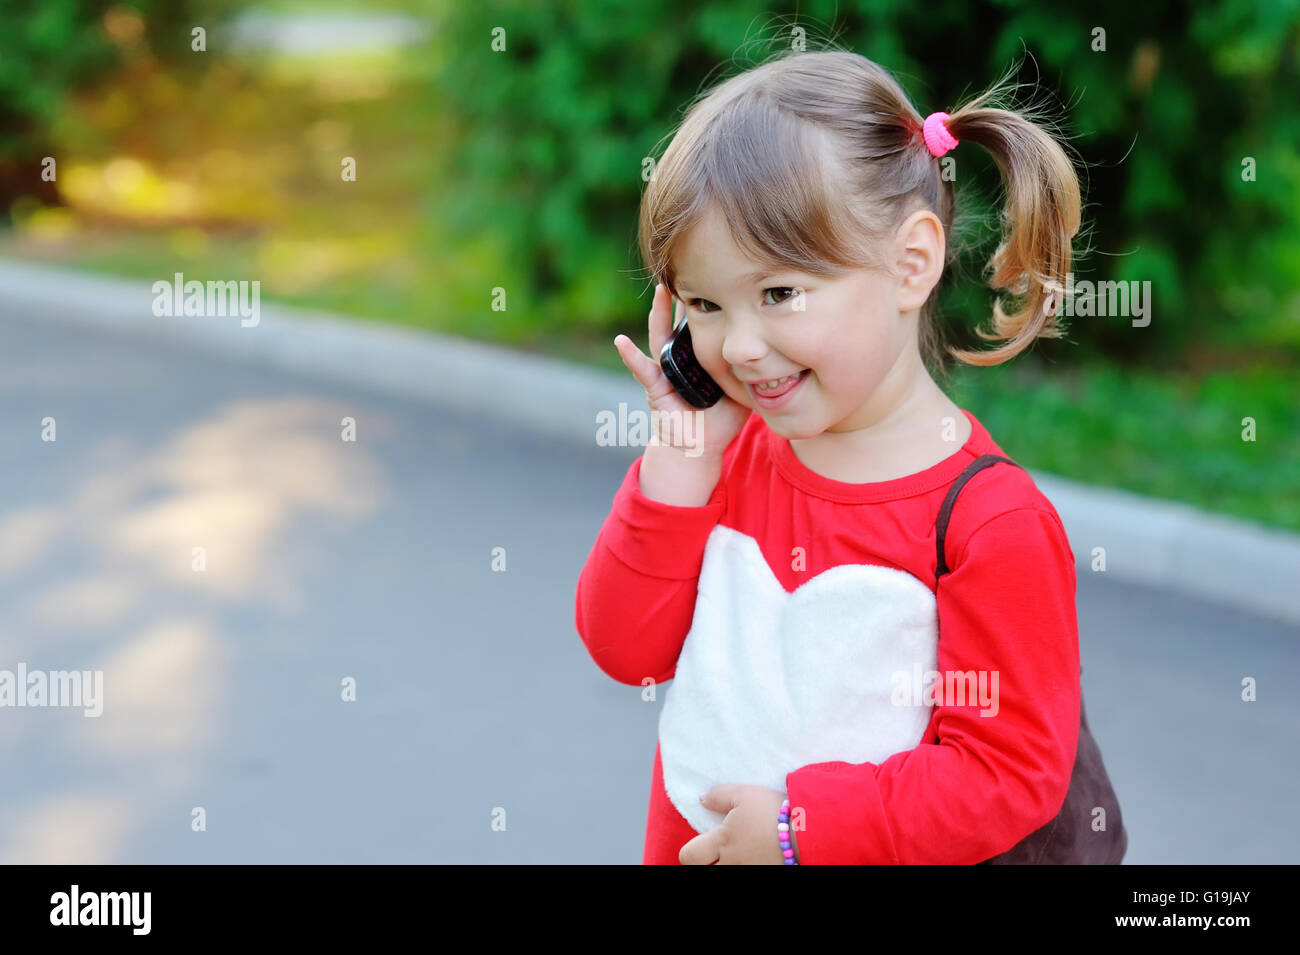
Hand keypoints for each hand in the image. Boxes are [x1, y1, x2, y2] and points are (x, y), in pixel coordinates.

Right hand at [614, 284, 750, 458]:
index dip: (710, 299)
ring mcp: (664, 370)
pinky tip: (621, 342)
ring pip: (660, 336)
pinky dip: (630, 356)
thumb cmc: (720, 418)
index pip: (705, 320)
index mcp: (701, 354)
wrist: (698, 447)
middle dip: (684, 296)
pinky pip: (642, 371)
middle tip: (690, 267)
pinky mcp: (654, 388)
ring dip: (658, 314)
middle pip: (681, 321)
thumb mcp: (742, 387)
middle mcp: (680, 357)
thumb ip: (756, 369)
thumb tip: (786, 353)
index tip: (721, 273)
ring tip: (660, 291)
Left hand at [679, 784, 798, 864]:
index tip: (700, 846)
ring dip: (733, 864)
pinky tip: (761, 857)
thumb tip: (702, 799)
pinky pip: (752, 873)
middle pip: (706, 873)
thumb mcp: (745, 795)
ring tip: (746, 853)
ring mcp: (750, 872)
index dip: (690, 853)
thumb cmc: (774, 811)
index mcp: (722, 841)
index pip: (689, 856)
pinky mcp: (767, 874)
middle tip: (720, 853)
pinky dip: (754, 865)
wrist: (808, 831)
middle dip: (710, 864)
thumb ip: (720, 796)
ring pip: (730, 873)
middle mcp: (732, 863)